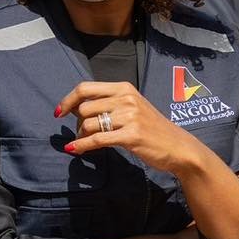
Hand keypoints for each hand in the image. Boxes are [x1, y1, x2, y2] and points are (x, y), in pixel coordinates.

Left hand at [56, 81, 205, 175]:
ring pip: (88, 124)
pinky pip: (97, 139)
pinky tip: (74, 150)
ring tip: (83, 143)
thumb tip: (77, 109)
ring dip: (80, 136)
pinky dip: (81, 145)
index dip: (68, 100)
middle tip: (81, 134)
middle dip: (77, 123)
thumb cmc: (152, 129)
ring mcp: (130, 116)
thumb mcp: (133, 107)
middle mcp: (126, 98)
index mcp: (124, 88)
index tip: (59, 112)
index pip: (85, 88)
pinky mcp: (131, 135)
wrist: (178, 147)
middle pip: (84, 108)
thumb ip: (109, 104)